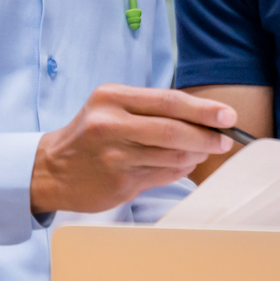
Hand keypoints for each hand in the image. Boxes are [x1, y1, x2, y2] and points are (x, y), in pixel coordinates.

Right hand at [31, 85, 236, 214]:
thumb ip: (152, 110)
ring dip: (195, 154)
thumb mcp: (111, 109)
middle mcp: (110, 124)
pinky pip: (164, 175)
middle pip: (173, 129)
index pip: (169, 101)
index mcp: (112, 98)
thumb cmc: (90, 136)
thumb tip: (203, 118)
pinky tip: (180, 165)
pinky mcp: (120, 182)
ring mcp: (115, 156)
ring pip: (172, 155)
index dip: (204, 109)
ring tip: (201, 152)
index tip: (228, 115)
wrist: (51, 170)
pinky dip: (180, 169)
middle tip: (225, 140)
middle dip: (207, 135)